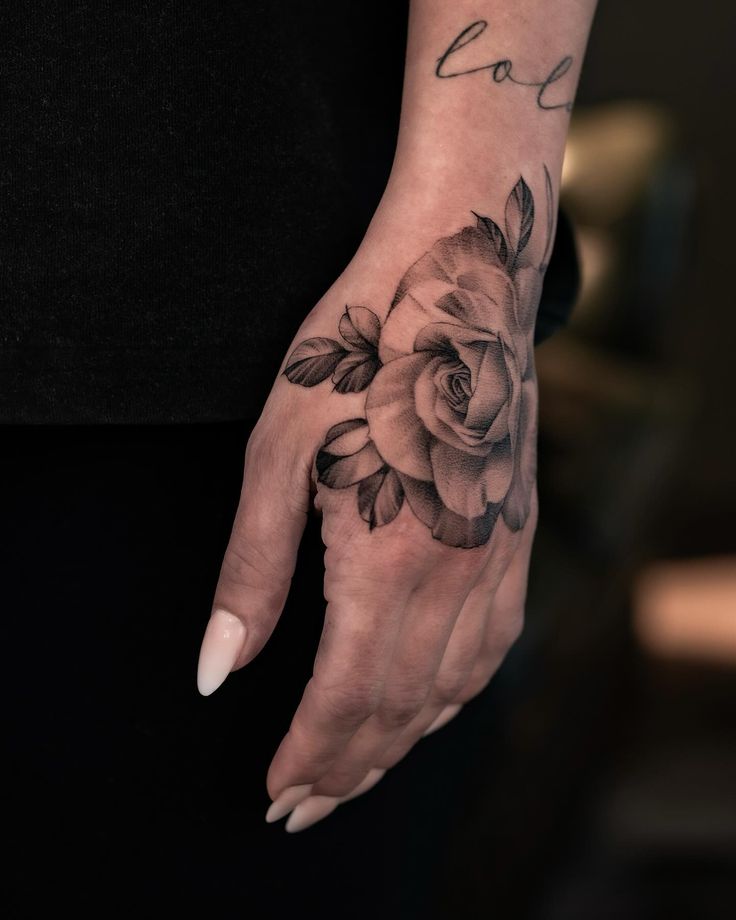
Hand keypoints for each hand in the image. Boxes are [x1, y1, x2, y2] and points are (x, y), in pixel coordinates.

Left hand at [196, 170, 548, 830]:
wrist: (460, 287)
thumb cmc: (358, 355)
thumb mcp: (278, 456)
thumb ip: (252, 572)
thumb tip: (218, 669)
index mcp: (389, 559)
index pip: (345, 698)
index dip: (308, 757)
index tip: (276, 793)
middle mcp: (457, 573)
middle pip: (398, 708)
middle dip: (347, 769)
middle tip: (305, 806)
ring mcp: (499, 557)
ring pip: (451, 690)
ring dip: (402, 744)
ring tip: (359, 774)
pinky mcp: (519, 537)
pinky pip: (495, 647)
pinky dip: (457, 697)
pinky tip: (434, 705)